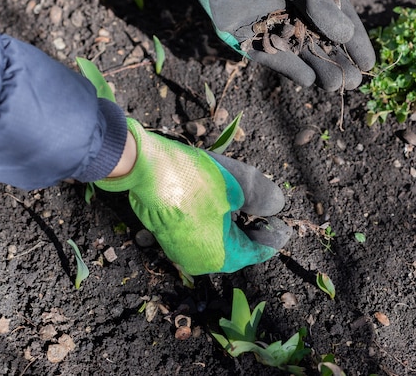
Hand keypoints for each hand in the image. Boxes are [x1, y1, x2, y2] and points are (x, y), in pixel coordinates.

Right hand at [96, 119, 290, 275]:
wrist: (145, 168)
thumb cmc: (194, 179)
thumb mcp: (238, 183)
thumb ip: (262, 198)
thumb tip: (276, 207)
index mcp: (220, 256)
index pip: (255, 252)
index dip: (272, 238)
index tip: (284, 227)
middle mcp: (198, 261)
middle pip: (234, 249)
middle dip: (251, 231)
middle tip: (265, 215)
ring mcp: (178, 250)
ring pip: (214, 242)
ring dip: (230, 226)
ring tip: (242, 207)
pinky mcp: (165, 237)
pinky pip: (197, 235)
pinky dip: (211, 223)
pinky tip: (215, 204)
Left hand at [164, 0, 374, 90]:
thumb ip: (318, 5)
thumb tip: (344, 36)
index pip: (339, 21)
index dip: (354, 42)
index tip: (368, 62)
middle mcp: (294, 13)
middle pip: (321, 43)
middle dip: (338, 62)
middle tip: (353, 81)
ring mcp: (272, 27)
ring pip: (300, 54)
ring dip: (318, 69)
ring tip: (335, 85)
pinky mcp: (249, 38)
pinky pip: (273, 57)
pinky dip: (290, 68)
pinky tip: (308, 79)